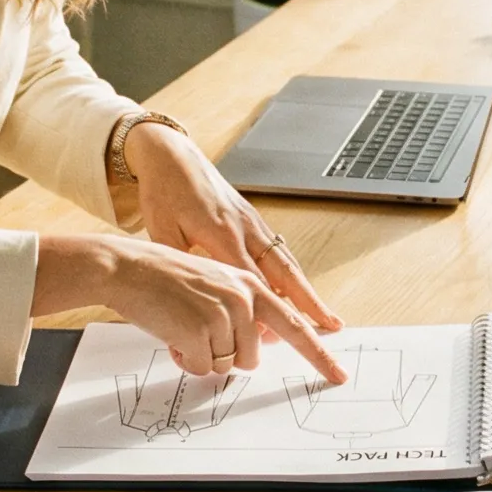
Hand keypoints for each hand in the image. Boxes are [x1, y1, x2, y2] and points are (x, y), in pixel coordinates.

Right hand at [35, 235, 347, 382]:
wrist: (126, 267)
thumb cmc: (163, 278)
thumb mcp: (211, 285)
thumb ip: (239, 312)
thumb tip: (253, 351)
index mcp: (249, 284)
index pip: (294, 325)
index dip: (318, 354)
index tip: (338, 375)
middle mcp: (243, 297)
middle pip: (252, 357)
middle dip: (224, 356)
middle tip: (196, 333)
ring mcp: (224, 314)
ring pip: (226, 365)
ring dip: (201, 356)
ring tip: (180, 327)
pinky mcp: (202, 331)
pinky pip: (202, 368)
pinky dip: (184, 360)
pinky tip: (171, 335)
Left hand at [126, 123, 346, 376]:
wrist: (172, 154)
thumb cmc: (164, 191)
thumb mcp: (161, 231)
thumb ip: (179, 265)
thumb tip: (189, 301)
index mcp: (221, 234)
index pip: (252, 281)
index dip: (264, 310)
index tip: (275, 338)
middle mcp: (245, 228)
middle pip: (284, 273)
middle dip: (309, 302)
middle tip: (330, 326)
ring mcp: (252, 221)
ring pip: (287, 262)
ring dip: (307, 290)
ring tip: (324, 315)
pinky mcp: (252, 216)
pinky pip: (278, 250)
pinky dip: (292, 273)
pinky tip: (298, 289)